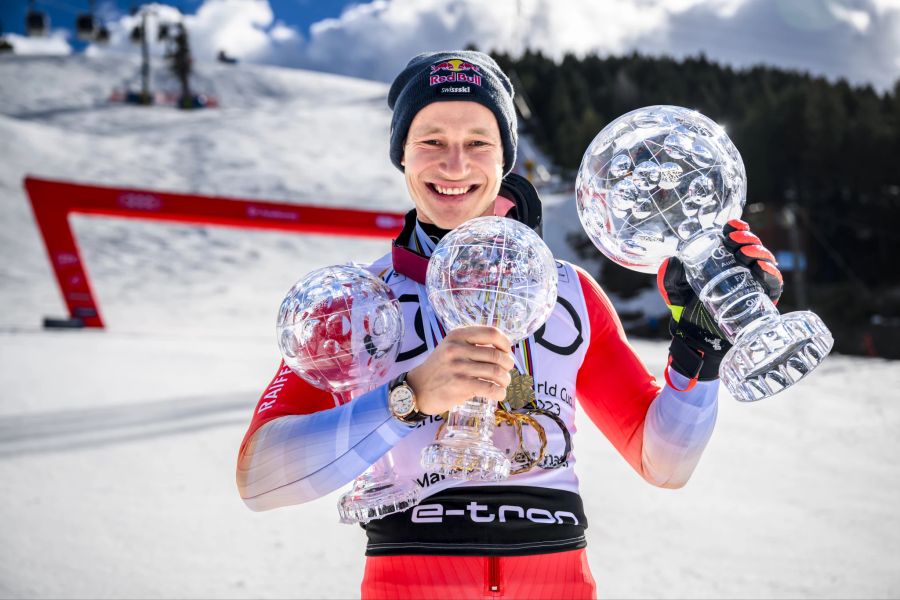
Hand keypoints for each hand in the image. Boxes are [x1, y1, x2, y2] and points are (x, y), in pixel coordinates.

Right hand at [406, 326, 513, 414]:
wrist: (417, 389)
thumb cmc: (439, 369)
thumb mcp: (450, 347)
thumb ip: (471, 344)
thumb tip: (502, 349)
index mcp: (457, 336)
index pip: (491, 333)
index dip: (505, 343)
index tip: (507, 351)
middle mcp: (457, 349)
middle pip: (497, 354)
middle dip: (508, 364)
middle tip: (506, 371)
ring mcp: (459, 367)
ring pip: (496, 372)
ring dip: (505, 380)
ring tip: (503, 383)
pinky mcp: (461, 385)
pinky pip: (490, 388)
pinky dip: (499, 392)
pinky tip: (498, 394)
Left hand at [657, 219, 783, 383]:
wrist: (696, 337)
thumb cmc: (687, 309)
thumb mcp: (674, 289)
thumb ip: (669, 275)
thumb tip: (673, 260)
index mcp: (723, 260)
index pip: (734, 238)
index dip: (735, 228)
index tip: (729, 227)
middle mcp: (741, 268)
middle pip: (750, 246)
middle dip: (746, 238)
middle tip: (735, 240)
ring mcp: (753, 282)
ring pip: (763, 260)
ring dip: (758, 251)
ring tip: (745, 252)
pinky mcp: (762, 298)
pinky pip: (773, 283)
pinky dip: (771, 273)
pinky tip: (762, 268)